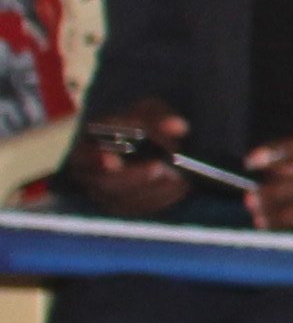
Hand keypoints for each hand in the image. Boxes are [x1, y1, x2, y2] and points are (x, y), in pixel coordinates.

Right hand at [64, 101, 189, 217]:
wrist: (150, 146)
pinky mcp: (123, 207)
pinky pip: (138, 210)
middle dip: (134, 176)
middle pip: (104, 183)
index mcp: (86, 145)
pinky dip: (160, 199)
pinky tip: (181, 187)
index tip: (114, 162)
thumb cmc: (143, 124)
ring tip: (177, 177)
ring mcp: (103, 194)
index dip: (94, 159)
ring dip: (152, 190)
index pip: (82, 155)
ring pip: (123, 200)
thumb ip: (160, 116)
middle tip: (159, 166)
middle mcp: (88, 174)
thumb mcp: (150, 112)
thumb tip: (177, 127)